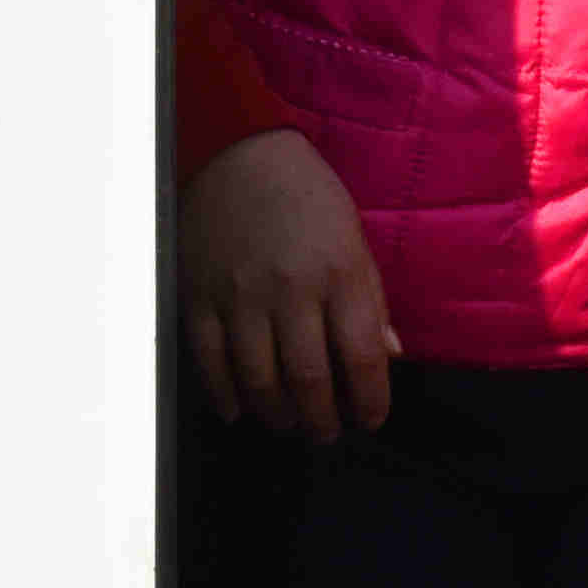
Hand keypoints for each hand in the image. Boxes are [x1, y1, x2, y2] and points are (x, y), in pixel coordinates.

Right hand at [179, 131, 396, 439]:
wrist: (238, 154)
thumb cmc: (307, 198)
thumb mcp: (354, 240)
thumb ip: (370, 300)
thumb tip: (388, 357)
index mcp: (339, 274)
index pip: (361, 357)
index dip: (370, 401)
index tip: (371, 419)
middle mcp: (290, 290)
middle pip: (309, 380)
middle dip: (322, 421)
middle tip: (327, 433)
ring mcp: (240, 296)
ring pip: (258, 381)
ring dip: (277, 416)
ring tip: (289, 425)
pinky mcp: (199, 296)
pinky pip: (210, 361)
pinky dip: (225, 396)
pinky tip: (240, 412)